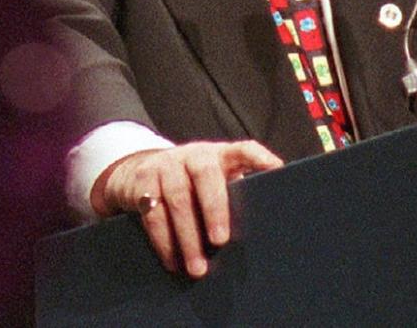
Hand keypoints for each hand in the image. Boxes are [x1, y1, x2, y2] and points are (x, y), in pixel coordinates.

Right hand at [92, 140, 282, 277]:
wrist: (141, 171)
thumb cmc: (191, 184)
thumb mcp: (213, 180)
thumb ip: (233, 193)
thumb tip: (262, 227)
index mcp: (219, 154)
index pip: (243, 149)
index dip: (259, 157)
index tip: (276, 169)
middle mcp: (194, 155)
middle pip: (206, 176)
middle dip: (214, 209)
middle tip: (220, 241)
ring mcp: (166, 166)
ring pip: (177, 199)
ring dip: (187, 237)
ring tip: (197, 268)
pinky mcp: (142, 182)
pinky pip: (152, 214)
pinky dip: (163, 241)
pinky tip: (173, 261)